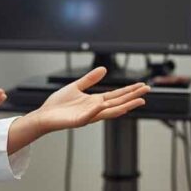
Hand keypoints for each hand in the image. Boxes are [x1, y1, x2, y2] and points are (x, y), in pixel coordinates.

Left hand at [30, 67, 149, 131]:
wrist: (44, 115)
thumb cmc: (58, 104)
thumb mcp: (76, 86)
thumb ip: (90, 79)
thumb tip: (104, 69)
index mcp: (95, 101)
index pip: (117, 95)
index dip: (130, 91)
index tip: (142, 86)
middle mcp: (95, 109)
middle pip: (118, 103)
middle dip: (133, 97)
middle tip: (147, 91)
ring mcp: (87, 116)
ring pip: (109, 111)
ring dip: (124, 106)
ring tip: (137, 101)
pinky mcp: (77, 121)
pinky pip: (88, 116)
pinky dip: (95, 111)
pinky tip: (102, 103)